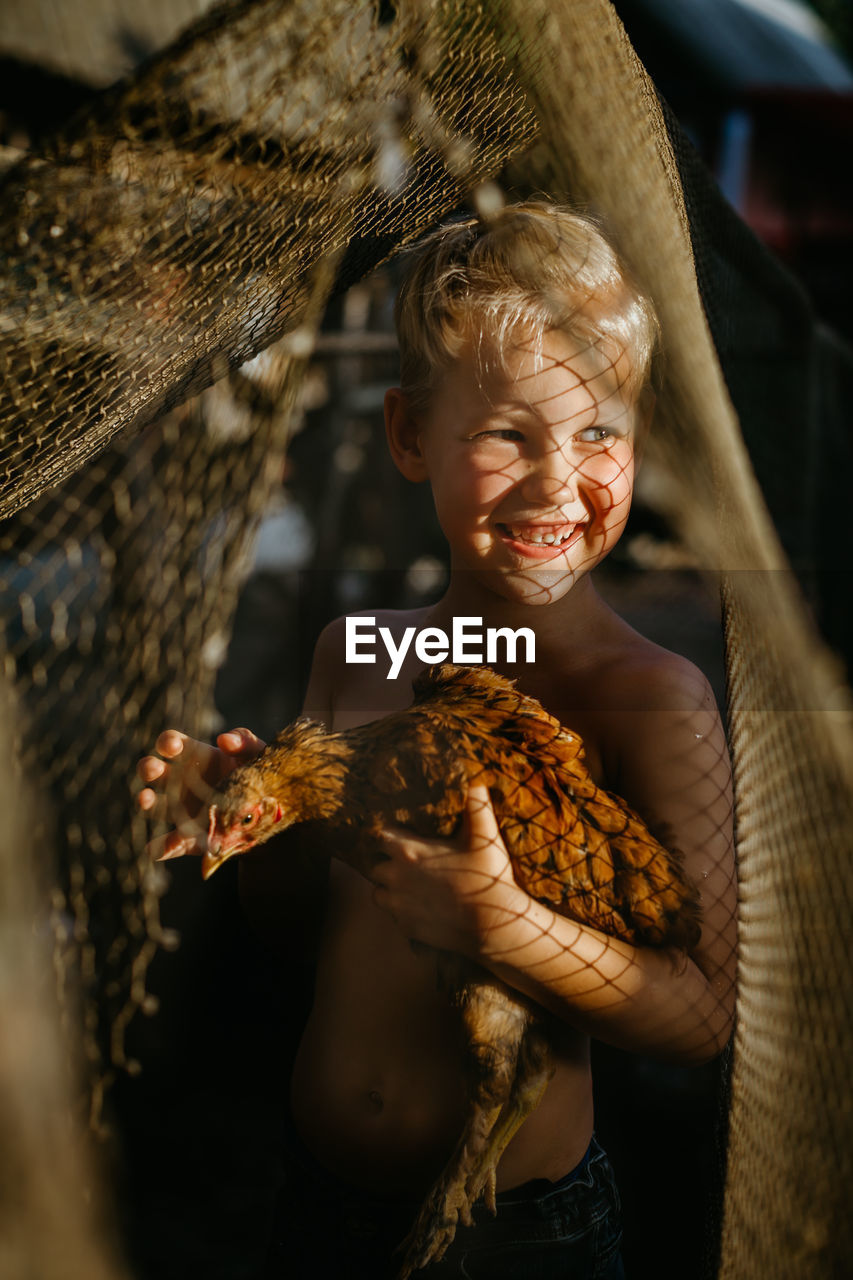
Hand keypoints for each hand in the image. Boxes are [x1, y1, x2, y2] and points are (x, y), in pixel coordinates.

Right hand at [136, 727, 264, 860]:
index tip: (172, 747)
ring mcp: (182, 810)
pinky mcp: (188, 838)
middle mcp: (183, 782)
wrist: (271, 814)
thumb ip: (244, 740)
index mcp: (197, 758)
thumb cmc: (259, 775)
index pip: (172, 744)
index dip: (167, 742)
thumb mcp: (258, 754)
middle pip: (154, 771)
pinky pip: (169, 845)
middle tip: (154, 769)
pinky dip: (161, 848)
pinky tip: (156, 849)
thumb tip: (222, 740)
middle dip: (148, 767)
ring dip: (146, 802)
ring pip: (154, 806)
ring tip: (146, 800)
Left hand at [371, 783, 526, 956]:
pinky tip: (421, 909)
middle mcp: (396, 877)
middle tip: (407, 863)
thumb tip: (476, 784)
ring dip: (390, 889)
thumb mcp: (485, 835)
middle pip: (374, 866)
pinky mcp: (407, 927)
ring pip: (379, 894)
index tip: (399, 837)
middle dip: (387, 864)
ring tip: (410, 887)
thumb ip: (477, 806)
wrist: (495, 922)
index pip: (379, 836)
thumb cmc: (489, 875)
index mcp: (408, 851)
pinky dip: (403, 913)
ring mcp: (399, 905)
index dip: (388, 836)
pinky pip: (394, 917)